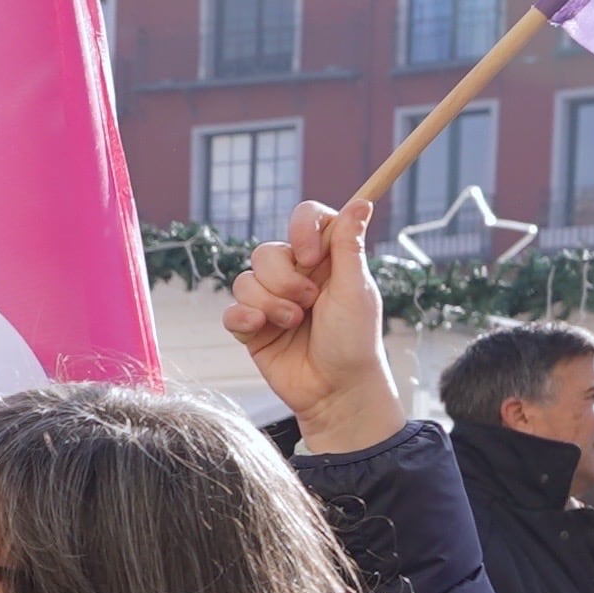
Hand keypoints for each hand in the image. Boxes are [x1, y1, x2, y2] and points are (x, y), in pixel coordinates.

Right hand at [224, 197, 404, 453]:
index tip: (310, 256)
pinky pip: (231, 310)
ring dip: (269, 304)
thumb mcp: (355, 289)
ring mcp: (271, 302)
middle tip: (308, 303)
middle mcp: (296, 276)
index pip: (306, 218)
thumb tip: (362, 201)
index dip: (302, 230)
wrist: (334, 391)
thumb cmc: (354, 341)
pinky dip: (243, 318)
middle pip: (266, 251)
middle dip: (283, 279)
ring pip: (245, 281)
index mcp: (326, 259)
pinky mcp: (252, 329)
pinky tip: (260, 329)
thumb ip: (349, 246)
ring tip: (293, 325)